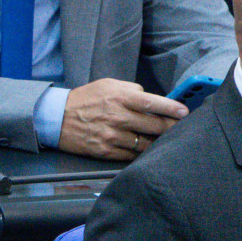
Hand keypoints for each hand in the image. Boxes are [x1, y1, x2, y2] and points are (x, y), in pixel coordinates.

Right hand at [59, 79, 187, 160]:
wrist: (56, 117)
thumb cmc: (86, 99)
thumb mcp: (109, 85)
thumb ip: (133, 90)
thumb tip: (152, 98)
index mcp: (120, 97)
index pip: (153, 103)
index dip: (172, 108)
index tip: (185, 112)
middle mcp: (117, 117)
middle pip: (154, 125)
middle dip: (170, 127)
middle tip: (180, 128)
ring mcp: (111, 136)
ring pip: (145, 143)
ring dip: (157, 141)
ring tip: (164, 139)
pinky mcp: (104, 151)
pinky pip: (130, 155)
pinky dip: (140, 152)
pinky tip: (146, 149)